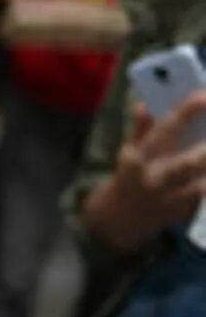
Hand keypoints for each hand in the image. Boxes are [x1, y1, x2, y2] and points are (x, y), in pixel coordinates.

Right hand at [90, 97, 205, 251]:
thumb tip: (144, 105)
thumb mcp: (128, 153)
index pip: (164, 130)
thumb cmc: (129, 178)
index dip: (186, 112)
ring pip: (203, 186)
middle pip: (188, 163)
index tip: (203, 96)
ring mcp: (171, 200)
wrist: (118, 220)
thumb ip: (140, 130)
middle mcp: (155, 179)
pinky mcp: (185, 214)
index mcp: (139, 159)